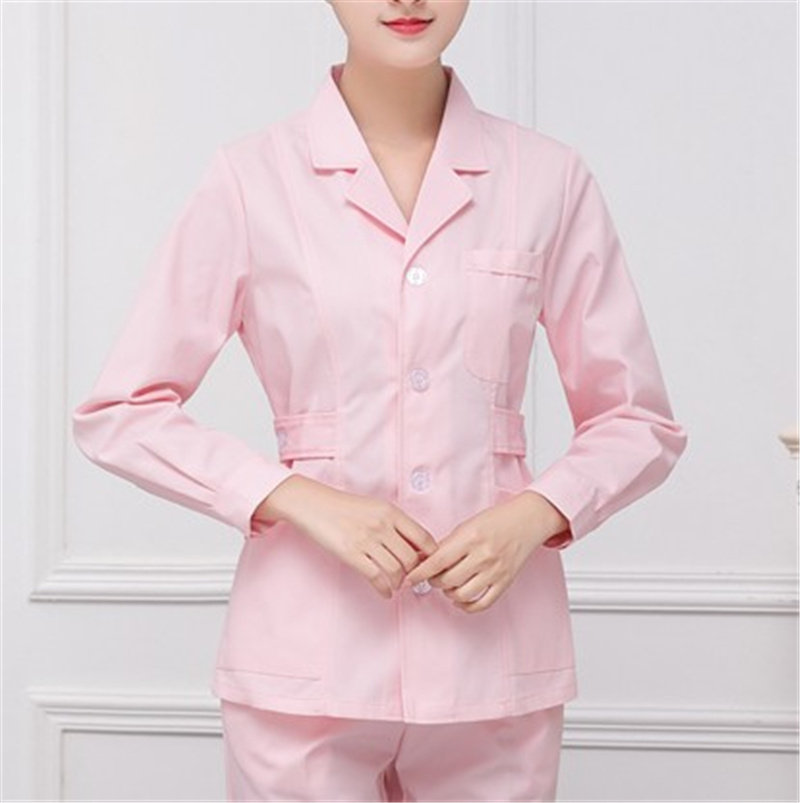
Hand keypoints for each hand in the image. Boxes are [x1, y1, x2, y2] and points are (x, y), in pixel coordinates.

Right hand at [254, 475, 438, 599]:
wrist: (313, 504)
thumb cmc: (345, 507)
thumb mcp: (375, 507)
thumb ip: (395, 523)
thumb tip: (415, 547)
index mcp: (391, 512)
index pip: (424, 537)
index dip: (430, 556)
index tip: (427, 565)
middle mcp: (382, 525)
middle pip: (412, 558)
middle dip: (414, 573)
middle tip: (411, 579)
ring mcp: (366, 539)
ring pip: (396, 570)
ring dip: (399, 583)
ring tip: (397, 585)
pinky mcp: (351, 553)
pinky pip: (376, 577)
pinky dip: (385, 589)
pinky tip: (386, 593)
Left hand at [401, 491, 569, 612]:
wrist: (527, 521)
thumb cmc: (496, 520)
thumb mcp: (467, 525)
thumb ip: (448, 544)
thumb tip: (425, 561)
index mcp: (470, 538)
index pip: (438, 561)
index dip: (420, 573)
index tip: (410, 578)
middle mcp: (483, 556)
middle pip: (448, 580)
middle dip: (435, 582)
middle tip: (432, 577)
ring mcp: (495, 571)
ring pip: (462, 595)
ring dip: (449, 594)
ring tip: (448, 586)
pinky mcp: (505, 582)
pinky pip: (482, 603)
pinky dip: (467, 606)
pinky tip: (461, 599)